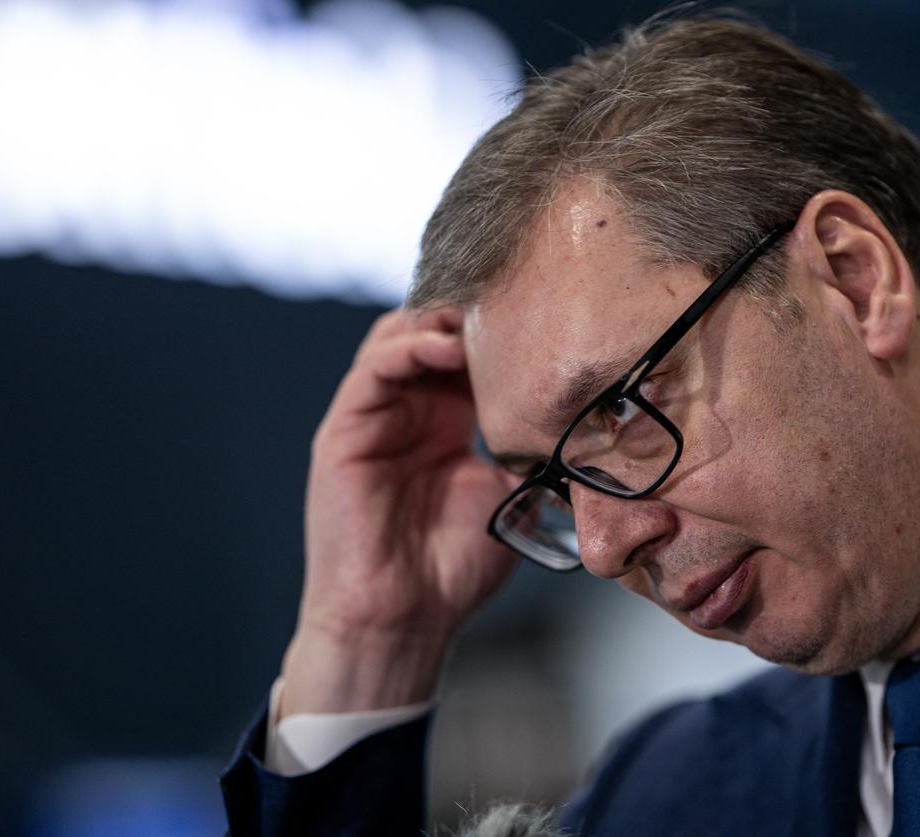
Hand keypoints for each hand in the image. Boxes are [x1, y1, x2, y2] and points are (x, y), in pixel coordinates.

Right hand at [279, 307, 518, 715]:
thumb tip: (575, 420)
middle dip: (467, 314)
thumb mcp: (505, 498)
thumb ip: (525, 454)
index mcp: (442, 424)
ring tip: (480, 318)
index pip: (462, 353)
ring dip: (439, 321)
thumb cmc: (451, 571)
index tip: (542, 315)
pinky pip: (373, 369)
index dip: (495, 331)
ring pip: (396, 338)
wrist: (403, 619)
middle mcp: (405, 413)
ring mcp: (372, 419)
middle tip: (512, 301)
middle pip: (428, 332)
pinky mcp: (344, 431)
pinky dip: (409, 347)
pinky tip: (447, 347)